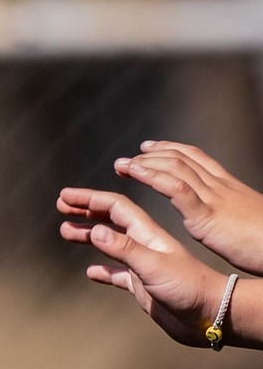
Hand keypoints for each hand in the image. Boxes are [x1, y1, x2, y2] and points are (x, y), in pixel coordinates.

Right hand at [56, 187, 223, 346]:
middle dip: (86, 211)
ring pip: (109, 244)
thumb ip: (125, 249)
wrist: (210, 314)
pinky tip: (91, 271)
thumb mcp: (154, 267)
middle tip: (62, 205)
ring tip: (66, 231)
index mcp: (147, 236)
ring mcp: (142, 265)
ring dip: (88, 236)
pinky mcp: (142, 286)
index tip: (66, 196)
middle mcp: (143, 246)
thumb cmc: (188, 289)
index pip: (116, 209)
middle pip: (110, 221)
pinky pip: (117, 275)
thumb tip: (96, 230)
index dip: (90, 200)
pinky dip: (102, 271)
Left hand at [118, 142, 262, 275]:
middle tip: (129, 157)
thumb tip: (225, 217)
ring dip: (146, 164)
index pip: (197, 159)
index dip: (172, 150)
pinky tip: (136, 173)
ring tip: (122, 164)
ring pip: (176, 168)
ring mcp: (214, 198)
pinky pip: (177, 189)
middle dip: (153, 155)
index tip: (150, 148)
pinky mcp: (208, 215)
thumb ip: (230, 214)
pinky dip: (154, 177)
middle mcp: (220, 187)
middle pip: (182, 159)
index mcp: (228, 188)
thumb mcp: (245, 221)